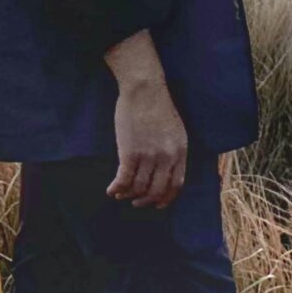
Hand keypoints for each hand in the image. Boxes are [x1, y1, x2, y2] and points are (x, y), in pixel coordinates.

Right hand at [102, 30, 186, 206]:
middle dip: (145, 200)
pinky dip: (116, 188)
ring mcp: (149, 156)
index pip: (177, 184)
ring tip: (120, 193)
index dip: (166, 198)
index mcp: (180, 151)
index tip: (158, 204)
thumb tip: (165, 169)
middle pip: (157, 190)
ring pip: (139, 187)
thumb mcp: (175, 130)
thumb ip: (173, 150)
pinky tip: (111, 189)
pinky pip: (124, 180)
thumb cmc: (157, 106)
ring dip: (128, 194)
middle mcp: (167, 156)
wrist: (145, 88)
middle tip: (136, 202)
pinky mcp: (130, 152)